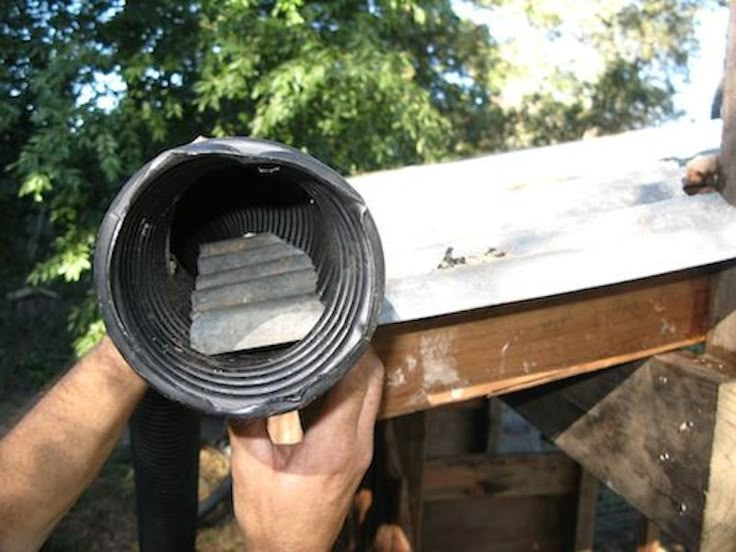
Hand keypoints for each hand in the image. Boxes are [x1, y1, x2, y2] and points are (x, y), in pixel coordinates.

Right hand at [228, 348, 384, 551]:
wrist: (291, 551)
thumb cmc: (272, 516)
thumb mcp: (249, 463)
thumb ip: (251, 416)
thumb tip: (250, 375)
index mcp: (334, 443)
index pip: (357, 378)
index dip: (346, 347)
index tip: (326, 328)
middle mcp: (358, 443)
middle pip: (373, 378)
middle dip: (355, 350)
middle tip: (328, 334)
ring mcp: (364, 448)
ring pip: (373, 391)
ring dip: (355, 368)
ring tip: (324, 353)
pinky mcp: (360, 452)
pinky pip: (364, 406)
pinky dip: (351, 388)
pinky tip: (324, 383)